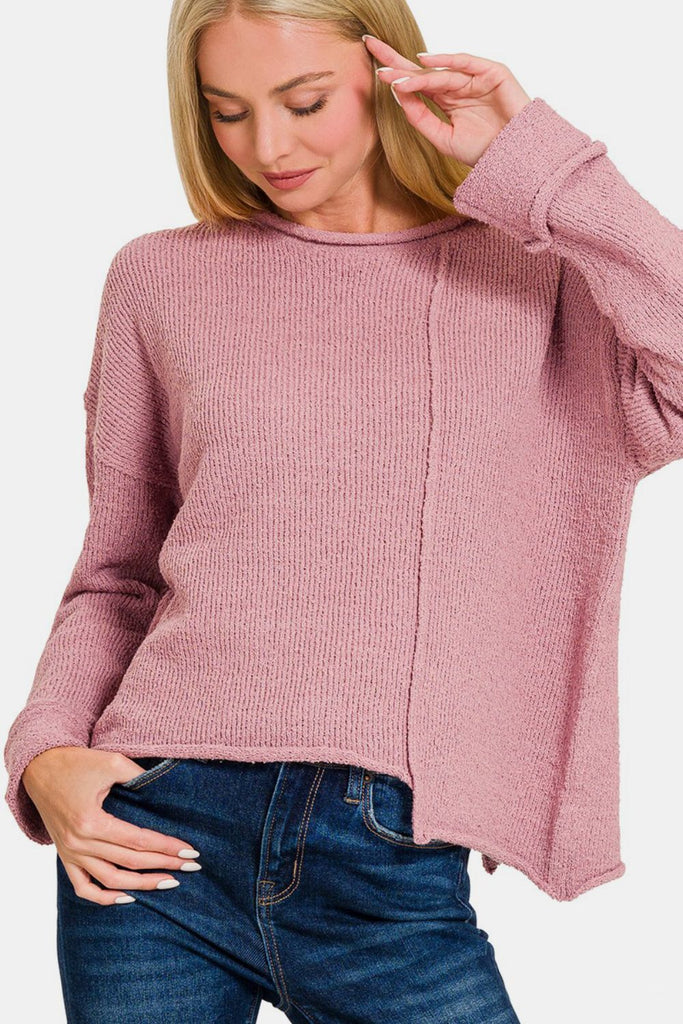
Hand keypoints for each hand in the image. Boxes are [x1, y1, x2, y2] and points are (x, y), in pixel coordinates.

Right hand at [22, 746, 199, 904]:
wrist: (41, 768)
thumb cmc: (77, 763)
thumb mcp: (111, 762)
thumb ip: (139, 777)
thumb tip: (166, 789)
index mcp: (91, 821)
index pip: (138, 841)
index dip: (166, 847)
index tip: (190, 852)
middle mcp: (79, 843)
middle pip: (129, 862)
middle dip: (164, 865)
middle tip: (191, 867)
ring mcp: (70, 854)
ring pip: (110, 881)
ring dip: (142, 885)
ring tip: (168, 883)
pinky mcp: (65, 857)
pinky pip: (83, 888)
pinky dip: (104, 898)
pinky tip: (128, 897)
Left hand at [362, 35, 531, 167]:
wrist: (513, 159)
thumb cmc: (482, 152)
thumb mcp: (443, 139)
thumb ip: (421, 119)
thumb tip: (399, 95)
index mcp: (445, 100)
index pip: (416, 83)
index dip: (396, 74)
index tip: (373, 70)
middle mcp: (457, 86)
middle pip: (422, 69)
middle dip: (397, 59)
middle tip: (371, 45)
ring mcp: (474, 78)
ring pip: (439, 73)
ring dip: (415, 74)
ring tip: (391, 76)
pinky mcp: (491, 73)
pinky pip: (464, 63)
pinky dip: (445, 61)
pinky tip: (423, 62)